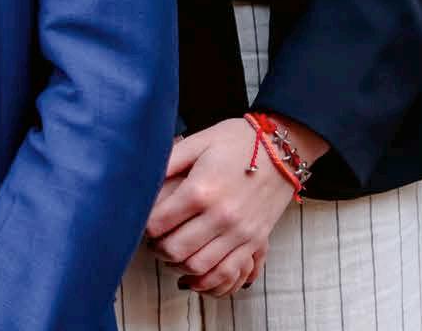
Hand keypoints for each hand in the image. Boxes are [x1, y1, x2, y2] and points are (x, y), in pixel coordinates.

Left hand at [145, 116, 318, 295]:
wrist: (282, 150)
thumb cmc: (234, 142)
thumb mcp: (196, 142)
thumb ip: (167, 161)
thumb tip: (139, 179)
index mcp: (200, 190)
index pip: (158, 223)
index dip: (142, 226)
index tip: (139, 221)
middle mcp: (221, 216)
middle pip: (176, 250)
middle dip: (157, 249)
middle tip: (153, 239)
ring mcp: (240, 233)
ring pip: (200, 267)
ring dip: (178, 265)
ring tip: (170, 252)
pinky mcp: (255, 242)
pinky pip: (228, 273)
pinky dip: (207, 279)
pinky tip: (194, 272)